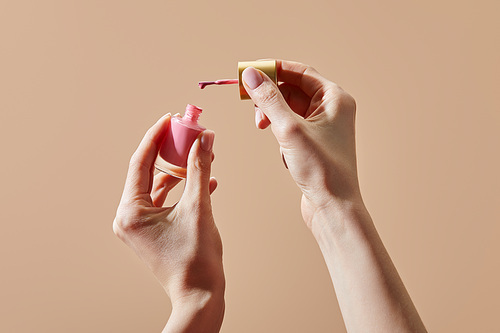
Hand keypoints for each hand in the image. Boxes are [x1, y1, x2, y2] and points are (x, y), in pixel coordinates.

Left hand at [113, 114, 223, 331]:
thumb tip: (205, 139)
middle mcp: (128, 217)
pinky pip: (165, 201)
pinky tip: (206, 182)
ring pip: (159, 186)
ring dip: (180, 171)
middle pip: (149, 172)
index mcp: (131, 211)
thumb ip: (200, 169)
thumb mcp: (199, 207)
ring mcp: (139, 225)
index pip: (140, 162)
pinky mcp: (151, 230)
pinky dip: (182, 190)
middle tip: (188, 133)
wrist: (200, 294)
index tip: (170, 119)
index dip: (156, 137)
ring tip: (202, 156)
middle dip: (171, 153)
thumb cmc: (196, 259)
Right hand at [242, 60, 359, 231]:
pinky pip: (291, 128)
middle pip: (292, 90)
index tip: (248, 73)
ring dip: (275, 120)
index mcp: (335, 98)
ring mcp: (324, 126)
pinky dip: (282, 136)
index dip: (272, 70)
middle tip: (255, 112)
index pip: (299, 72)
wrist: (333, 206)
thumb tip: (250, 74)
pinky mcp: (315, 143)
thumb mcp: (290, 129)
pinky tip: (287, 155)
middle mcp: (332, 109)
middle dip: (271, 100)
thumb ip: (269, 99)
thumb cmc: (320, 168)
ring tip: (271, 135)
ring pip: (289, 110)